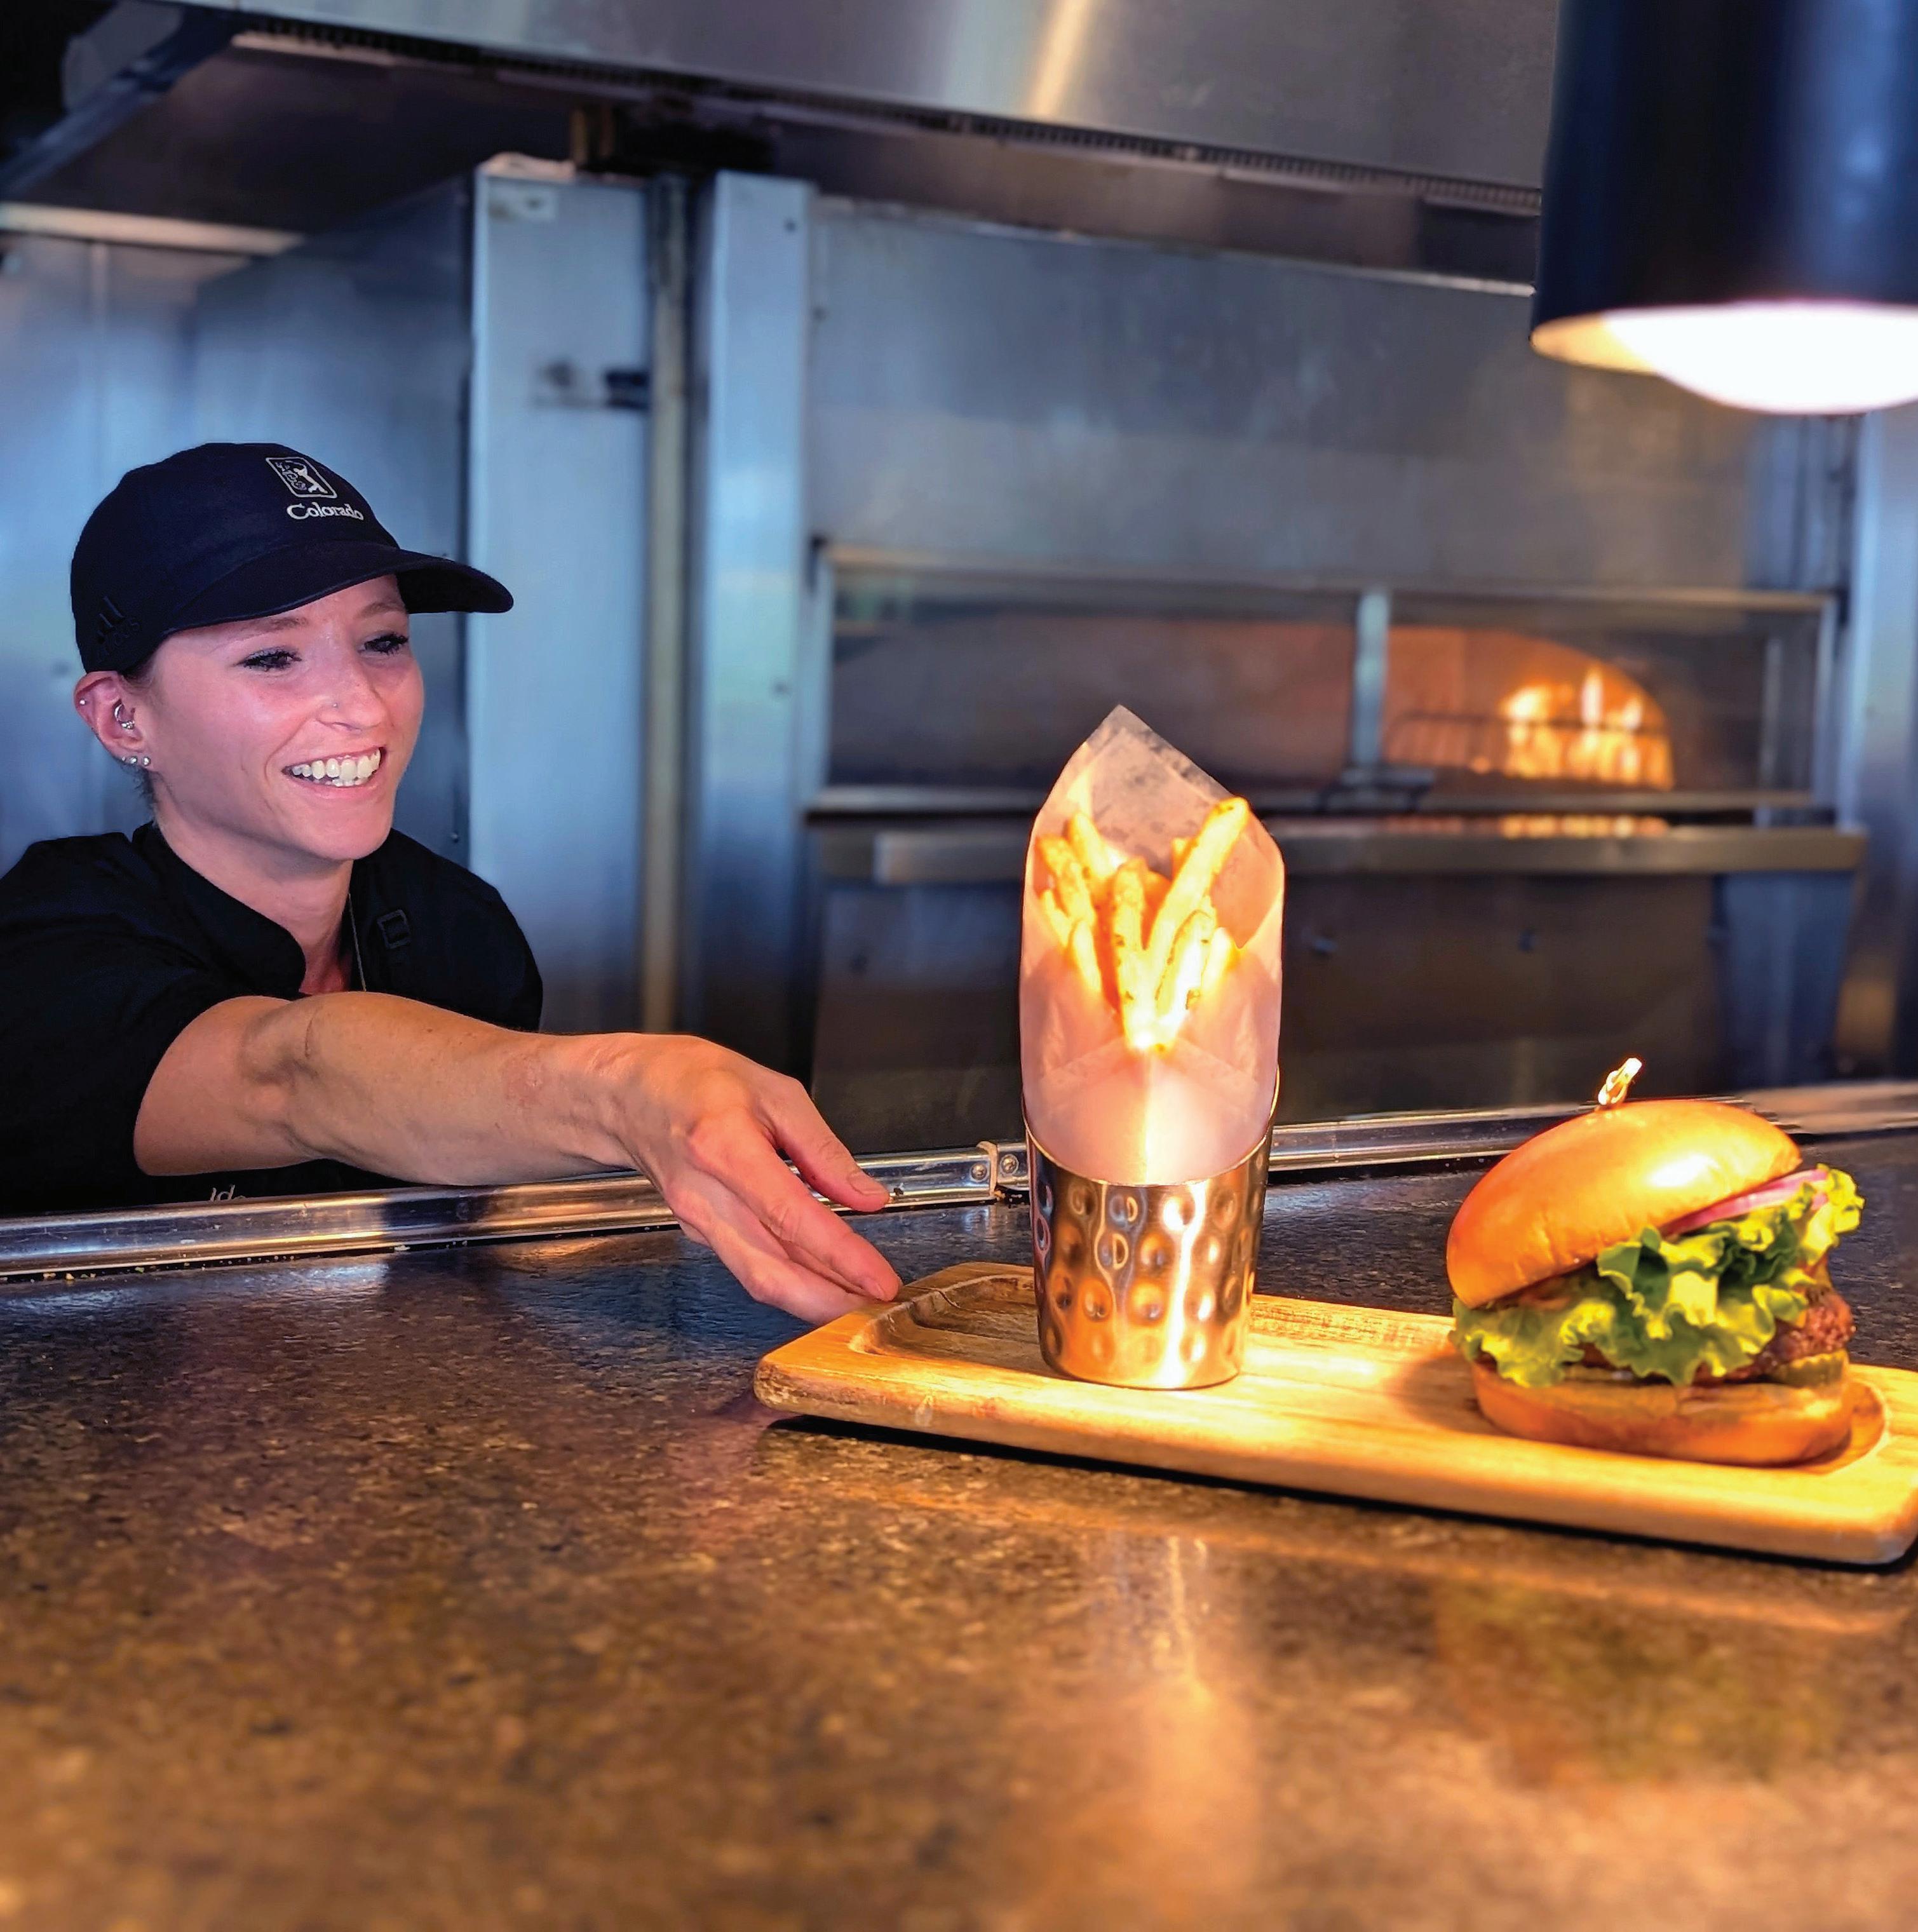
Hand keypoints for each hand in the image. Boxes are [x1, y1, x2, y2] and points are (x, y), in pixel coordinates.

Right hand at [604, 1035, 899, 1323]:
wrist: (627, 1095)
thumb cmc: (695, 1082)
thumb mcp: (774, 1092)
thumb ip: (823, 1149)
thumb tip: (866, 1197)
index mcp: (725, 1148)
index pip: (791, 1217)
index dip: (839, 1255)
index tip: (878, 1279)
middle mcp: (705, 1196)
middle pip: (770, 1270)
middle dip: (829, 1301)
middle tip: (878, 1310)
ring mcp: (696, 1221)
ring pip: (758, 1280)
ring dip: (812, 1302)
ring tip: (860, 1305)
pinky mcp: (698, 1234)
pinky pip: (748, 1268)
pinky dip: (789, 1284)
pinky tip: (822, 1284)